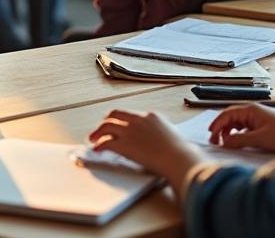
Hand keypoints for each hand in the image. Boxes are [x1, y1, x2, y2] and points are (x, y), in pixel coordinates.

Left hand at [88, 109, 203, 188]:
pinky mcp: (124, 144)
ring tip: (93, 139)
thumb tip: (161, 143)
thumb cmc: (181, 153)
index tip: (119, 126)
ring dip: (97, 132)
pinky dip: (99, 145)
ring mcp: (130, 131)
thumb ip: (162, 135)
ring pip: (107, 126)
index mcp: (152, 116)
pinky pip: (106, 142)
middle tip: (101, 129)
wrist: (179, 159)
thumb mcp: (173, 137)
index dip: (122, 121)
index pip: (131, 115)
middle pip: (115, 114)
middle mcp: (139, 120)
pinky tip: (97, 150)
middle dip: (106, 121)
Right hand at [207, 103, 274, 152]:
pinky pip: (243, 128)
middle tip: (215, 141)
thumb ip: (239, 140)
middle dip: (220, 128)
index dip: (217, 124)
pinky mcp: (261, 125)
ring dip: (228, 132)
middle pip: (229, 118)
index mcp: (250, 110)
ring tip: (224, 142)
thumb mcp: (259, 139)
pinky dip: (236, 134)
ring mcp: (256, 118)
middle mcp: (252, 112)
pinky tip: (236, 141)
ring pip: (236, 123)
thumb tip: (224, 143)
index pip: (227, 114)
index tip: (211, 134)